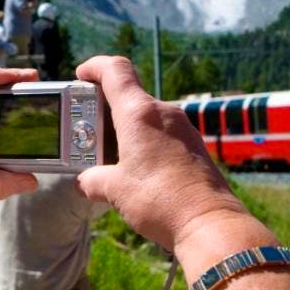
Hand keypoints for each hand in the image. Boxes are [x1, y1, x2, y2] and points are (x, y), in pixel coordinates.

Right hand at [74, 57, 268, 262]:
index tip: (81, 75)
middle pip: (129, 94)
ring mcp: (182, 128)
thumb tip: (85, 182)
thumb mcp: (114, 190)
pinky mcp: (193, 145)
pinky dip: (144, 140)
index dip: (94, 67)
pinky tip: (136, 167)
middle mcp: (163, 113)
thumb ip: (93, 180)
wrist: (208, 223)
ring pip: (146, 115)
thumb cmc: (161, 201)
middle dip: (104, 107)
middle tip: (86, 127)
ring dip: (125, 127)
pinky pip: (163, 132)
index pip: (115, 70)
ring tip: (109, 154)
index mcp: (139, 114)